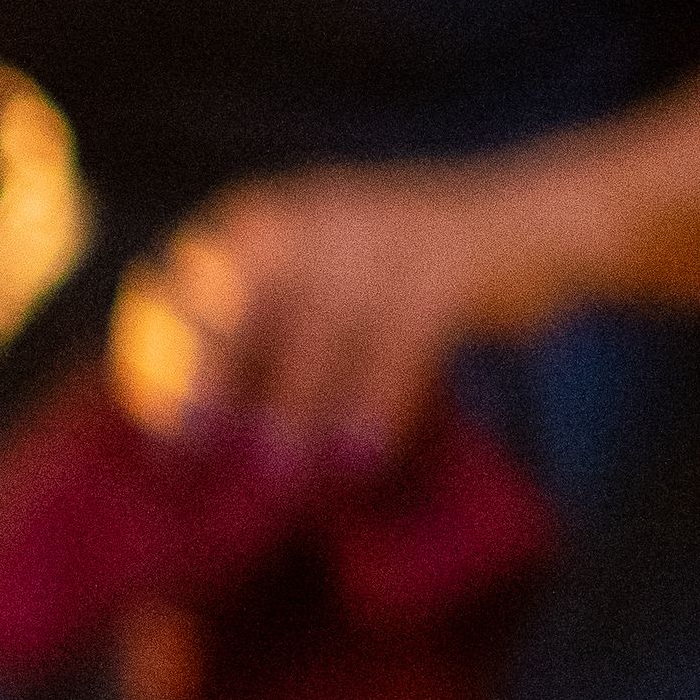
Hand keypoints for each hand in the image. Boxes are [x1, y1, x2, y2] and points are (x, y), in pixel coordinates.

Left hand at [113, 152, 599, 464]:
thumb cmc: (411, 275)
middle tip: (187, 463)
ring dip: (295, 414)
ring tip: (275, 482)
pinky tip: (358, 462)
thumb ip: (268, 332)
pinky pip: (398, 351)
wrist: (541, 221)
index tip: (158, 428)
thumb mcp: (328, 277)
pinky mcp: (446, 271)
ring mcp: (381, 237)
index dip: (174, 362)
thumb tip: (201, 421)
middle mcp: (314, 217)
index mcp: (271, 219)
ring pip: (319, 338)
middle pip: (249, 314)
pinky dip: (375, 410)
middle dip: (217, 392)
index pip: (196, 290)